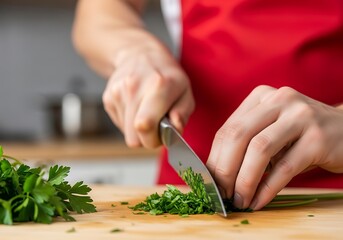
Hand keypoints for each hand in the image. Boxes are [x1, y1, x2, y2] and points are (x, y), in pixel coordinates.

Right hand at [102, 40, 194, 147]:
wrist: (140, 54)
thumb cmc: (167, 77)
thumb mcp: (185, 91)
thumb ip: (183, 113)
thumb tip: (175, 129)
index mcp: (159, 85)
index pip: (145, 126)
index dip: (154, 140)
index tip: (162, 135)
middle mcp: (134, 87)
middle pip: (133, 137)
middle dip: (147, 138)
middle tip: (157, 125)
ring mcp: (118, 92)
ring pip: (126, 133)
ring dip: (138, 129)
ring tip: (147, 111)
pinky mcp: (108, 97)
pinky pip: (120, 124)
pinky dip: (129, 121)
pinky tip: (136, 106)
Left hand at [206, 85, 342, 209]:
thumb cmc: (300, 135)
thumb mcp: (270, 130)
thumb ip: (246, 144)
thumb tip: (218, 175)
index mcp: (261, 96)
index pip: (228, 129)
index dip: (215, 158)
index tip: (209, 181)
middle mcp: (279, 99)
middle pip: (239, 135)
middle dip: (225, 170)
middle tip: (221, 193)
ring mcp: (300, 116)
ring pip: (260, 149)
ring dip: (245, 180)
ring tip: (239, 200)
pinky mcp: (318, 137)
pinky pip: (285, 167)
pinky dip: (268, 188)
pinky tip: (258, 201)